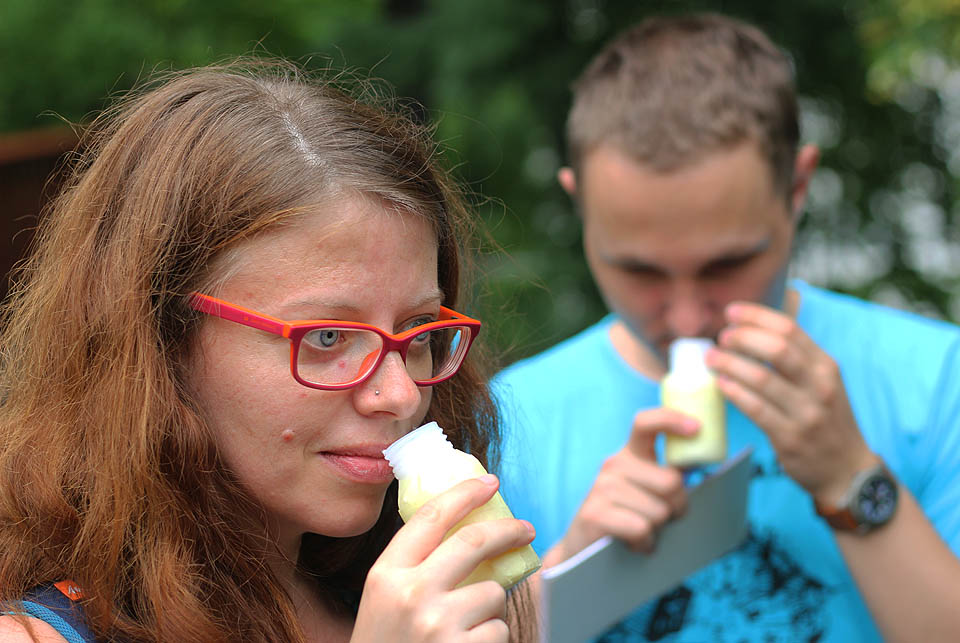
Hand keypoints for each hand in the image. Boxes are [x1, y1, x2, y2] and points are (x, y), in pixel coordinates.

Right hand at [351, 475, 534, 642]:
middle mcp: (411, 594)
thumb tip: (466, 529)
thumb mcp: (384, 601)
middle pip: (474, 542)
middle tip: (526, 528)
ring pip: (492, 593)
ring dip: (491, 606)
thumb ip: (414, 567)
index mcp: (386, 575)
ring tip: (467, 626)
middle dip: (508, 530)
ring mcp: (439, 625)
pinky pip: (498, 629)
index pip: (431, 517)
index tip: (489, 482)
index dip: (464, 493)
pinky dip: (491, 637)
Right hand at [547, 408, 689, 563]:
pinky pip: (641, 529)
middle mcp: (613, 465)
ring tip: (642, 532)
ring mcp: (602, 487)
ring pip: (659, 511)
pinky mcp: (595, 513)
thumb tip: (703, 459)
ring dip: (658, 530)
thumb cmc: (626, 521)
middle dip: (677, 507)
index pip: (646, 423)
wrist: (584, 553)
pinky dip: (644, 543)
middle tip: (664, 518)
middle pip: (671, 482)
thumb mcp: (646, 491)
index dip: (671, 419)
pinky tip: (634, 544)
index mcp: (629, 455)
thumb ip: (667, 475)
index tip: (695, 428)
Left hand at [709, 301, 876, 503]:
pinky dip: (734, 392)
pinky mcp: (790, 437)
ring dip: (730, 364)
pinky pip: (756, 409)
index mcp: (825, 365)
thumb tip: (752, 327)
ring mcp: (807, 412)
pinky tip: (721, 384)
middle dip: (742, 338)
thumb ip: (795, 357)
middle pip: (776, 349)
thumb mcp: (821, 382)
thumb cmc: (825, 419)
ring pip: (761, 378)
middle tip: (721, 338)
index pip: (789, 329)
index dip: (756, 316)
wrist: (847, 469)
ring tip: (711, 359)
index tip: (731, 312)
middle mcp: (820, 385)